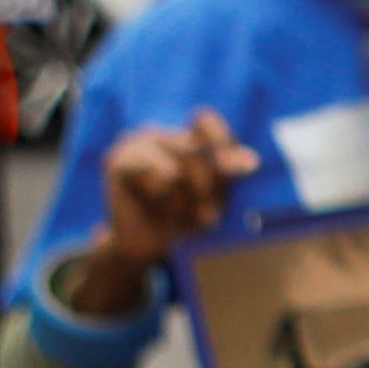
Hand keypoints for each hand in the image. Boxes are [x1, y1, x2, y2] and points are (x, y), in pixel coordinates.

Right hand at [63, 111, 249, 308]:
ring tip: (181, 216)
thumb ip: (228, 174)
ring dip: (184, 200)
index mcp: (185, 138)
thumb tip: (252, 160)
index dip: (222, 143)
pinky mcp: (116, 160)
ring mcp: (135, 143)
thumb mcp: (215, 196)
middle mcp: (160, 134)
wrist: (149, 245)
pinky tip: (159, 209)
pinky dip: (164, 198)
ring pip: (174, 167)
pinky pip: (153, 176)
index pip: (204, 122)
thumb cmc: (185, 217)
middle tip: (207, 218)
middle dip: (206, 189)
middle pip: (194, 151)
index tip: (244, 169)